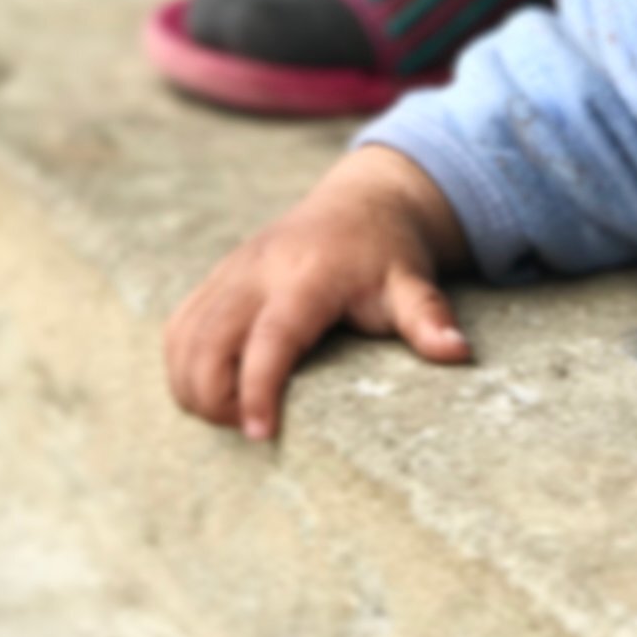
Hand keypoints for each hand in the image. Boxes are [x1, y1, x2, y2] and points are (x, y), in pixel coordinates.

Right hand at [165, 147, 471, 442]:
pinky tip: (210, 391)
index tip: (259, 435)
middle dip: (215, 400)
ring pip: (182, 338)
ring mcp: (229, 273)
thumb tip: (457, 353)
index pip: (271, 339)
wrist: (360, 201)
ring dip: (193, 388)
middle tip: (251, 431)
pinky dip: (183, 367)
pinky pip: (179, 327)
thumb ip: (428, 317)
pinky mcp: (215, 280)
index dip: (258, 389)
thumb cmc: (388, 253)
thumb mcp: (412, 281)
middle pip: (207, 343)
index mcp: (306, 276)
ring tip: (232, 417)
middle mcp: (257, 272)